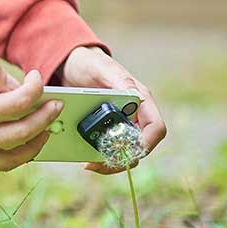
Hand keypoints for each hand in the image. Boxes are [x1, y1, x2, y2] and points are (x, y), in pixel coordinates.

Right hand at [0, 57, 60, 181]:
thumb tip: (20, 88)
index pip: (15, 105)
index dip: (35, 90)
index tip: (39, 78)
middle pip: (21, 135)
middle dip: (44, 118)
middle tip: (55, 106)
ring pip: (13, 160)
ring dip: (33, 143)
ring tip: (41, 127)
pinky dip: (8, 157)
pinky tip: (11, 140)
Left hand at [58, 46, 166, 174]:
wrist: (70, 66)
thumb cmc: (89, 63)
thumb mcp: (102, 69)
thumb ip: (120, 81)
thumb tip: (136, 96)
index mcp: (140, 100)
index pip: (155, 128)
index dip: (146, 144)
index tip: (127, 153)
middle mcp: (134, 115)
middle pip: (139, 147)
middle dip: (122, 159)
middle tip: (99, 164)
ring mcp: (121, 125)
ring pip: (125, 153)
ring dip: (109, 162)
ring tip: (89, 164)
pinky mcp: (106, 131)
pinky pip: (108, 150)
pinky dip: (99, 157)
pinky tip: (84, 157)